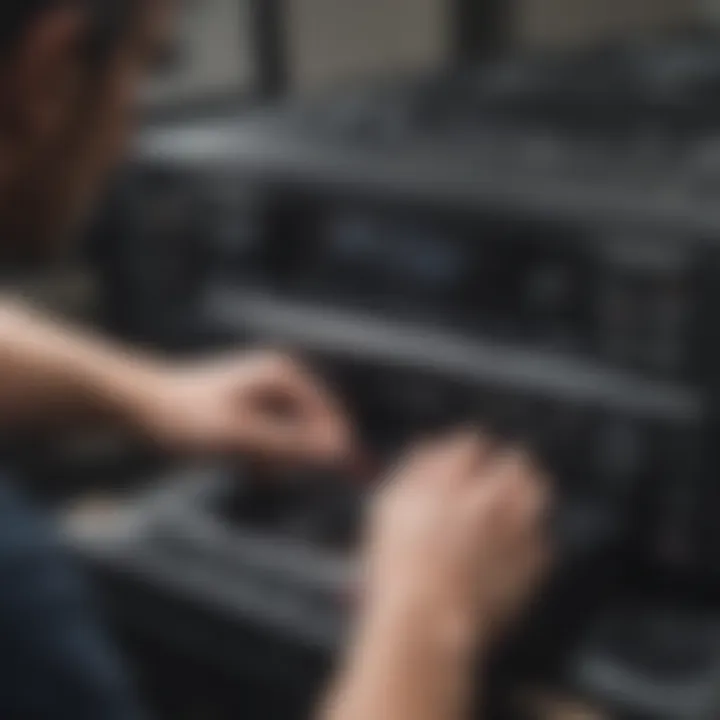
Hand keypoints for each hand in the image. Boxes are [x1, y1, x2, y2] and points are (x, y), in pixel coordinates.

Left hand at [130, 351, 354, 464]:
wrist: (139, 408)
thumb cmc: (185, 417)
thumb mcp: (239, 436)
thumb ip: (289, 444)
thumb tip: (337, 452)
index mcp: (285, 375)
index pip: (331, 417)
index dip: (342, 449)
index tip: (357, 477)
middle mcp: (282, 379)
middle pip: (314, 430)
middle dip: (299, 457)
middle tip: (265, 471)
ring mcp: (268, 395)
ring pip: (293, 440)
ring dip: (278, 461)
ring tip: (244, 464)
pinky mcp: (255, 412)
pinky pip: (274, 443)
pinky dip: (264, 459)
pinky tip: (240, 463)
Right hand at [362, 432, 549, 648]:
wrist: (426, 619)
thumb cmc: (399, 566)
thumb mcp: (391, 508)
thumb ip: (416, 471)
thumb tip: (435, 447)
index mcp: (452, 481)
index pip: (472, 445)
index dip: (472, 451)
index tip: (473, 459)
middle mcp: (489, 497)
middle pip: (515, 463)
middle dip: (510, 467)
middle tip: (502, 480)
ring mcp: (515, 528)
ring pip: (538, 494)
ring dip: (529, 495)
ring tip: (518, 507)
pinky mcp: (532, 560)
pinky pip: (542, 540)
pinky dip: (531, 541)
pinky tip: (514, 550)